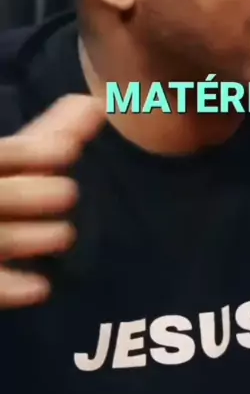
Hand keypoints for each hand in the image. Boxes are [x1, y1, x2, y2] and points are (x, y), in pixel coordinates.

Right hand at [0, 95, 104, 307]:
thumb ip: (53, 134)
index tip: (68, 149)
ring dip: (29, 238)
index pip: (2, 154)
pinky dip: (11, 288)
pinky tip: (41, 288)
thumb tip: (97, 105)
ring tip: (64, 236)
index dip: (31, 151)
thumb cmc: (4, 184)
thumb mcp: (16, 160)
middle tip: (68, 194)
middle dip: (30, 193)